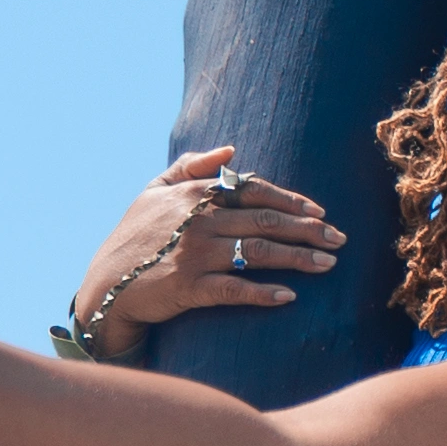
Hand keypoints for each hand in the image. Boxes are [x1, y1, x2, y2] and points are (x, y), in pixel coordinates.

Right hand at [74, 147, 343, 352]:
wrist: (106, 284)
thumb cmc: (135, 235)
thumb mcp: (153, 191)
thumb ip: (190, 166)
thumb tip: (230, 149)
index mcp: (194, 194)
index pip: (253, 191)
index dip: (291, 200)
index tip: (320, 211)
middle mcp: (198, 221)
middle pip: (265, 221)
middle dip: (308, 229)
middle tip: (340, 238)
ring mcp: (194, 254)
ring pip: (258, 253)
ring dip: (299, 258)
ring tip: (329, 264)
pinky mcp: (189, 287)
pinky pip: (234, 289)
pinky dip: (263, 292)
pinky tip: (290, 296)